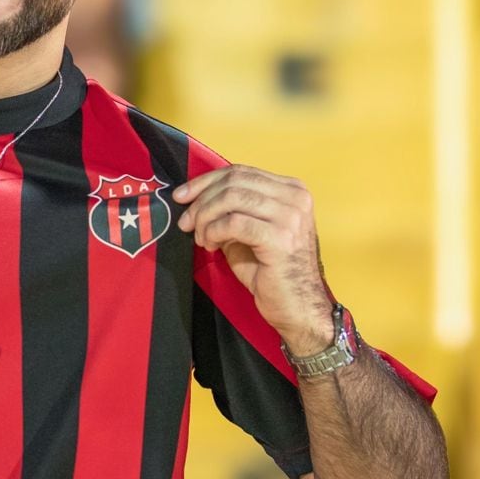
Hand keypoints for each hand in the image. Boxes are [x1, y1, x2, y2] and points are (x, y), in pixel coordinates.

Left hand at [174, 166, 331, 355]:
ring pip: (231, 198)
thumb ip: (230, 210)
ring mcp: (291, 216)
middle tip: (186, 223)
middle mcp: (295, 197)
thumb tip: (194, 198)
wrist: (298, 307)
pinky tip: (211, 245)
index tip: (182, 196)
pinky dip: (214, 232)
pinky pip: (233, 223)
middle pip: (234, 182)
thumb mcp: (248, 231)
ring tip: (201, 238)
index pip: (240, 171)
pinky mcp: (280, 237)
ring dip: (206, 218)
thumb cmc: (271, 272)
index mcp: (291, 190)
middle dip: (201, 201)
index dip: (205, 181)